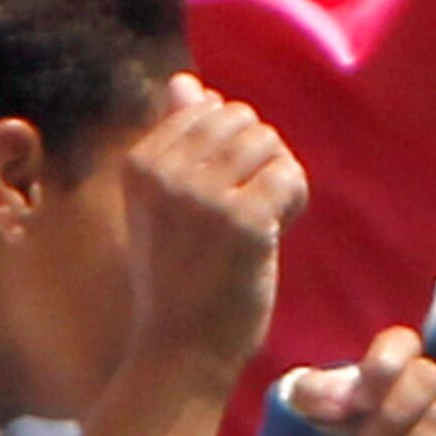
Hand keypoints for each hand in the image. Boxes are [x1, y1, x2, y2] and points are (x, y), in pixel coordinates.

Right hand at [122, 75, 307, 376]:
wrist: (180, 353)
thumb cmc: (178, 280)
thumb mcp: (162, 204)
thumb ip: (175, 141)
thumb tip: (186, 82)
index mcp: (140, 163)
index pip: (210, 110)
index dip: (232, 151)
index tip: (223, 196)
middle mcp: (166, 172)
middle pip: (244, 122)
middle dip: (258, 160)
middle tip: (249, 210)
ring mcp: (204, 196)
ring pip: (270, 144)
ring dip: (277, 180)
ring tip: (263, 222)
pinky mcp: (245, 220)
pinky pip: (289, 175)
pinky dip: (294, 200)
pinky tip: (278, 231)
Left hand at [286, 326, 435, 435]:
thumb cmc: (342, 431)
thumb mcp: (314, 410)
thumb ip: (309, 392)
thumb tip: (336, 400)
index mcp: (389, 367)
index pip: (400, 342)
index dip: (383, 365)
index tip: (359, 402)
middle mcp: (425, 385)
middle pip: (427, 377)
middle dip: (393, 417)